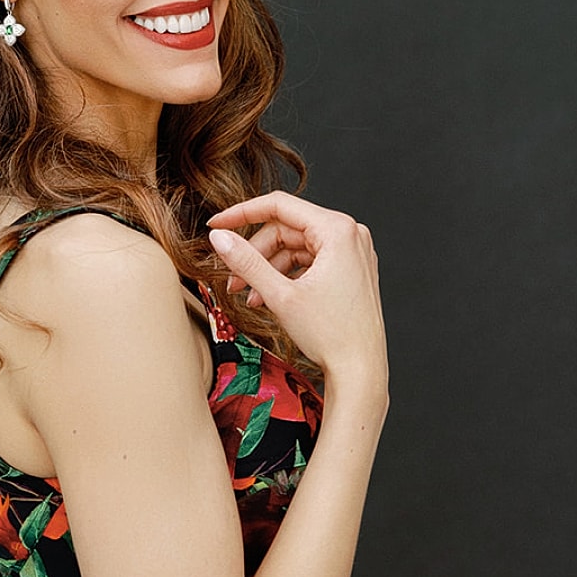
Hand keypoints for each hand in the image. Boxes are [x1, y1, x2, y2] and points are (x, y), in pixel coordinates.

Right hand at [207, 192, 386, 385]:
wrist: (361, 370)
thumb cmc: (332, 335)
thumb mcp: (280, 295)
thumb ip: (246, 262)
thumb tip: (219, 237)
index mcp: (338, 230)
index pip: (279, 206)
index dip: (241, 214)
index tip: (215, 225)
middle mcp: (350, 234)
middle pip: (286, 229)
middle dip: (255, 254)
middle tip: (232, 279)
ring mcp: (353, 252)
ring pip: (296, 247)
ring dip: (268, 269)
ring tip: (249, 296)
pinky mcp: (351, 269)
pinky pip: (310, 261)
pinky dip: (287, 276)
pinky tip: (269, 298)